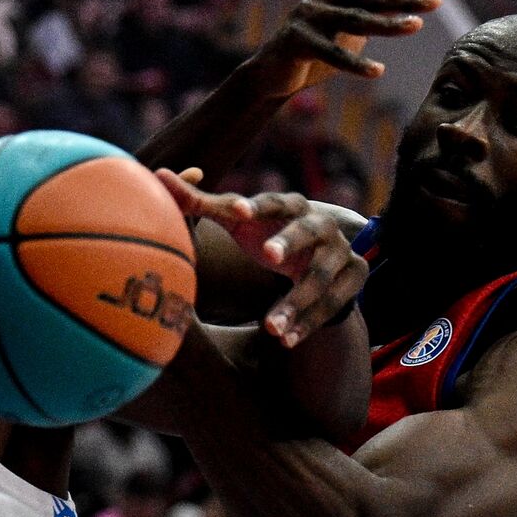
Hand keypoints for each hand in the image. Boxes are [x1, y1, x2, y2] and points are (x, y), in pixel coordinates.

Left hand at [159, 168, 367, 347]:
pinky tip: (286, 340)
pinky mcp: (354, 278)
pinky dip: (309, 324)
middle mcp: (321, 225)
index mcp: (291, 206)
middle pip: (309, 232)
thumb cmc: (266, 233)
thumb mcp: (238, 220)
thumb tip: (161, 176)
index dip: (258, 205)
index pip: (276, 201)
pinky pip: (333, 304)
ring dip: (296, 303)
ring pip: (321, 278)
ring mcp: (341, 252)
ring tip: (269, 327)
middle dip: (289, 243)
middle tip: (268, 257)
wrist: (320, 256)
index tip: (238, 211)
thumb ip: (201, 202)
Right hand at [244, 0, 450, 98]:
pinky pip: (330, 53)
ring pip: (354, 20)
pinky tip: (377, 71)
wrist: (274, 73)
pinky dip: (354, 63)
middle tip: (437, 2)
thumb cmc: (319, 48)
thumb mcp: (355, 22)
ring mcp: (307, 16)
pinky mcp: (296, 41)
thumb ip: (385, 0)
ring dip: (386, 24)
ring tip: (415, 26)